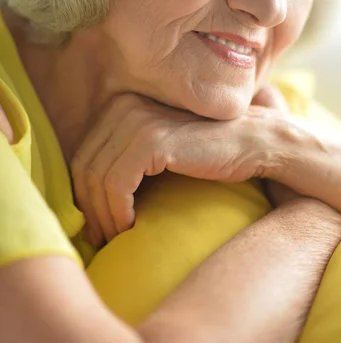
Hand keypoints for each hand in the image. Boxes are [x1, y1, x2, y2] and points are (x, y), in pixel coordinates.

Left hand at [71, 92, 282, 246]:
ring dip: (103, 215)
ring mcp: (138, 120)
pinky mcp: (152, 140)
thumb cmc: (209, 153)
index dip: (85, 194)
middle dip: (89, 208)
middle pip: (84, 166)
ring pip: (96, 177)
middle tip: (102, 237)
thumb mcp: (161, 148)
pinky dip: (118, 211)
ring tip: (118, 237)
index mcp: (123, 104)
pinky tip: (132, 227)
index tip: (99, 224)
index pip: (84, 154)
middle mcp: (125, 106)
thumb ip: (127, 155)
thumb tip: (90, 192)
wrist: (254, 143)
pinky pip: (116, 184)